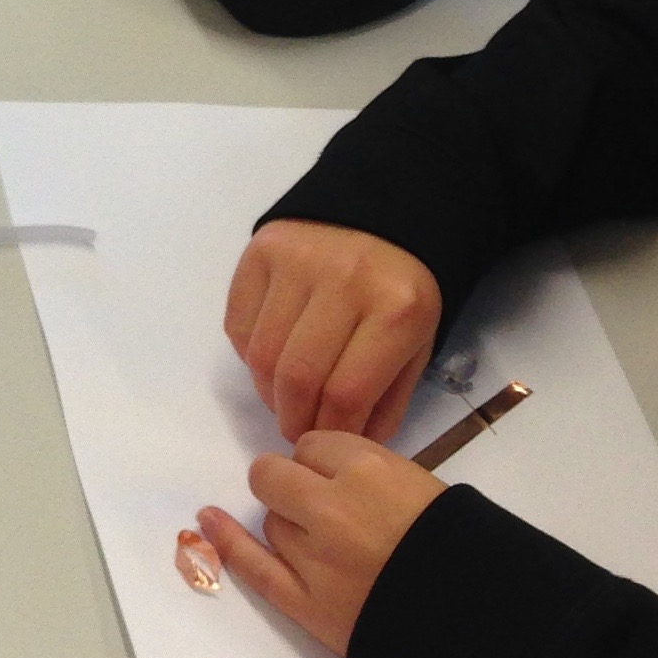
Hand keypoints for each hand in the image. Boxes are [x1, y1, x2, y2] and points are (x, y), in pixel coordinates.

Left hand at [196, 432, 442, 657]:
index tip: (339, 477)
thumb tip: (319, 468)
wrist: (479, 618)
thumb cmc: (459, 546)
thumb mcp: (422, 485)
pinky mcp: (305, 602)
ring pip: (271, 522)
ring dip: (291, 527)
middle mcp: (332, 507)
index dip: (322, 462)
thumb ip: (367, 471)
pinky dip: (225, 541)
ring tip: (333, 548)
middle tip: (317, 503)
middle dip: (289, 483)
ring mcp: (313, 557)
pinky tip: (207, 520)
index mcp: (369, 470)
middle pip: (274, 477)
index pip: (312, 444)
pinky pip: (252, 565)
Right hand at [225, 218, 443, 444]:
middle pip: (296, 377)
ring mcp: (297, 260)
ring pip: (261, 355)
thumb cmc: (403, 290)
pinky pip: (239, 324)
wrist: (386, 214)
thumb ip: (386, 399)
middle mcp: (343, 279)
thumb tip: (347, 443)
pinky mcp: (261, 250)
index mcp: (396, 309)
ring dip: (267, 392)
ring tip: (283, 397)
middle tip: (296, 429)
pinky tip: (272, 356)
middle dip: (292, 418)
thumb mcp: (417, 345)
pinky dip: (249, 355)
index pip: (346, 393)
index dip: (329, 430)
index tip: (323, 441)